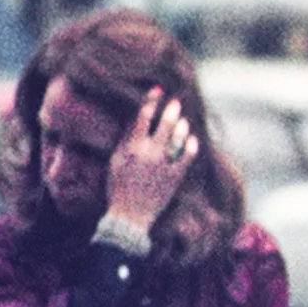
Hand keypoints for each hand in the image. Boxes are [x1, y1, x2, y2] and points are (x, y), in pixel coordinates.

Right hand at [103, 88, 199, 232]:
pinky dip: (190, 146)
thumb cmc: (117, 188)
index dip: (151, 101)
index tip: (159, 90)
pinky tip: (192, 140)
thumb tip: (132, 123)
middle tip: (176, 101)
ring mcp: (163, 165)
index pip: (141, 117)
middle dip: (171, 109)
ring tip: (183, 120)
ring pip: (176, 138)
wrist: (129, 216)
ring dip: (181, 126)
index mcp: (130, 147)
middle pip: (163, 124)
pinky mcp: (174, 177)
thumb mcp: (115, 162)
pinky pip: (186, 157)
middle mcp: (147, 153)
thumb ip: (124, 142)